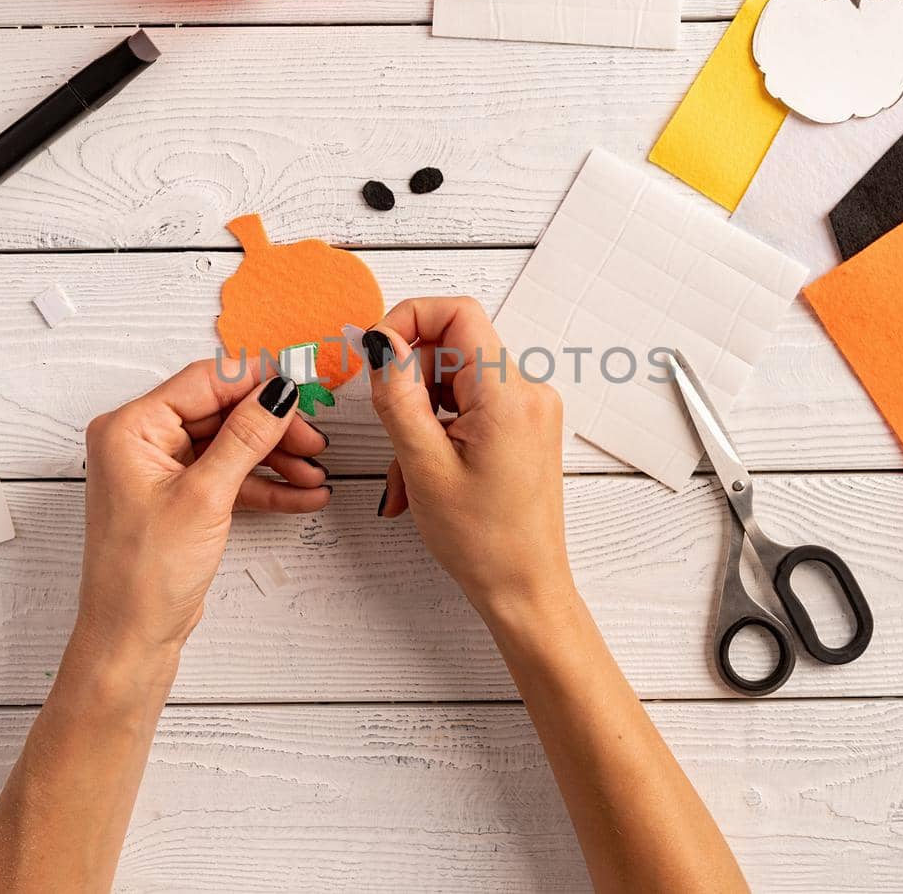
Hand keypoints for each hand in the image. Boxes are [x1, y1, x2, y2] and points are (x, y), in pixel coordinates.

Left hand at [74, 360, 330, 669]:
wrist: (131, 639)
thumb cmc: (144, 575)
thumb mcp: (205, 497)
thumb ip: (245, 437)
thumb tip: (277, 393)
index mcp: (130, 428)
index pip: (204, 382)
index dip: (256, 383)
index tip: (302, 388)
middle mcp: (142, 442)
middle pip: (222, 413)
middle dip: (272, 428)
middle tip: (315, 443)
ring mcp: (162, 471)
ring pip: (231, 446)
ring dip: (276, 460)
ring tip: (315, 476)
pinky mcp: (180, 498)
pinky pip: (229, 478)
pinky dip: (265, 486)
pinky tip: (302, 495)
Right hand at [362, 297, 571, 620]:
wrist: (526, 588)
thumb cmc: (484, 542)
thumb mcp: (424, 466)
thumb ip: (397, 396)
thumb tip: (379, 343)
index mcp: (508, 395)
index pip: (457, 313)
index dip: (407, 320)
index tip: (374, 354)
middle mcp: (528, 392)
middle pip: (451, 346)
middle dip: (407, 384)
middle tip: (389, 430)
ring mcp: (529, 409)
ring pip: (454, 381)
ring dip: (418, 416)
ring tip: (407, 474)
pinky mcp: (523, 426)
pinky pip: (468, 406)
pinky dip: (437, 431)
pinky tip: (423, 475)